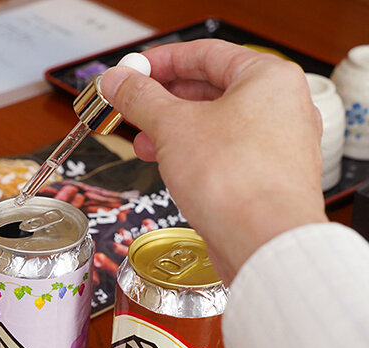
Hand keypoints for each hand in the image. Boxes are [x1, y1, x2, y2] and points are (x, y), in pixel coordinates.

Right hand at [98, 39, 327, 283]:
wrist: (265, 243)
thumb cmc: (237, 182)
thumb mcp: (172, 128)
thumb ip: (140, 99)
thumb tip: (118, 82)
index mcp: (267, 78)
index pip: (205, 54)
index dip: (160, 61)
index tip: (130, 72)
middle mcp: (280, 106)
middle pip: (210, 88)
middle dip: (162, 99)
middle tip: (128, 105)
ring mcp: (276, 144)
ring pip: (214, 124)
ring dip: (172, 130)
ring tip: (141, 140)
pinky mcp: (266, 177)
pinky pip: (223, 152)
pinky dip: (191, 153)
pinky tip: (166, 164)